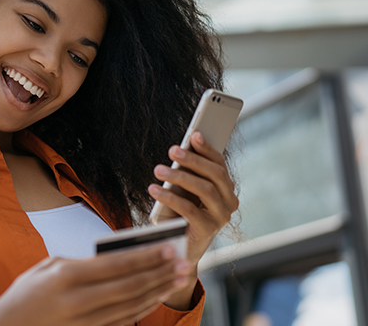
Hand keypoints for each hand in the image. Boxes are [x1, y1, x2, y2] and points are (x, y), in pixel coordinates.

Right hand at [0, 244, 191, 325]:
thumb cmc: (26, 293)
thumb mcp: (49, 266)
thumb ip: (83, 262)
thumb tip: (115, 258)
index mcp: (67, 276)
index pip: (116, 265)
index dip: (145, 257)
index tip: (167, 247)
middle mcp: (78, 300)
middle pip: (129, 286)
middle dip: (160, 274)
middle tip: (183, 263)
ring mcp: (84, 321)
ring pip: (130, 306)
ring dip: (157, 291)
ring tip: (177, 279)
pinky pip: (122, 321)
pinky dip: (142, 309)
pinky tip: (155, 298)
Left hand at [148, 132, 238, 307]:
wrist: (179, 247)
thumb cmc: (182, 213)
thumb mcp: (186, 191)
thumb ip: (189, 174)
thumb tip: (181, 150)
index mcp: (227, 190)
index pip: (220, 165)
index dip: (208, 149)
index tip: (194, 135)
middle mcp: (229, 202)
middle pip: (215, 174)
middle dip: (193, 160)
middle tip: (172, 150)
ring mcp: (221, 217)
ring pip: (204, 189)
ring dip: (179, 176)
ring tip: (158, 170)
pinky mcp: (208, 230)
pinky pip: (189, 208)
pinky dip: (170, 197)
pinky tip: (154, 190)